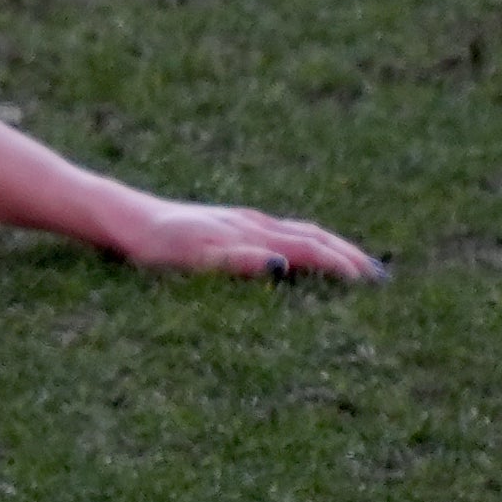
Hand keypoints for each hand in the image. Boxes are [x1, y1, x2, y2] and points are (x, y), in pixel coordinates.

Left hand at [111, 197, 388, 282]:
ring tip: (355, 263)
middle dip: (348, 255)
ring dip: (330, 246)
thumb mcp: (193, 257)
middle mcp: (252, 223)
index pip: (309, 249)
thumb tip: (284, 266)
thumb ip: (239, 262)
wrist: (121, 217)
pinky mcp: (228, 224)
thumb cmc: (154, 243)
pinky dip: (305, 242)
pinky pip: (280, 231)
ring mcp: (241, 221)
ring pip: (298, 231)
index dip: (342, 266)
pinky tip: (301, 252)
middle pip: (312, 236)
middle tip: (381, 277)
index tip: (374, 285)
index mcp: (250, 232)